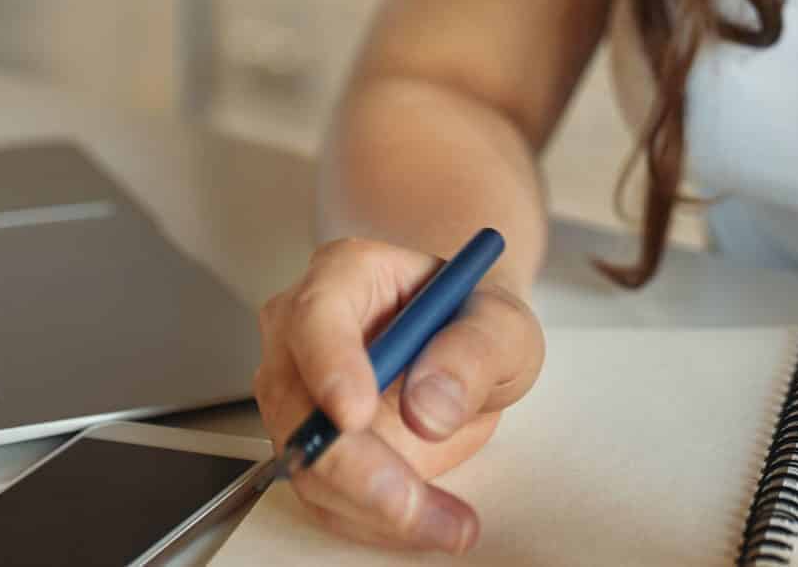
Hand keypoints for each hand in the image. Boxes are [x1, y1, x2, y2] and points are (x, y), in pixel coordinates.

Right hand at [252, 237, 547, 554]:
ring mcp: (296, 392)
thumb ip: (474, 351)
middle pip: (297, 401)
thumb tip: (428, 407)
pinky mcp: (308, 446)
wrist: (463, 353)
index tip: (355, 415)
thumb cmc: (473, 325)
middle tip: (410, 501)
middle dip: (352, 464)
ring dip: (371, 506)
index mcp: (346, 275)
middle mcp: (303, 331)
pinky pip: (323, 496)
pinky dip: (373, 521)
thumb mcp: (502, 326)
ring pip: (306, 460)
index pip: (317, 315)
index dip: (329, 366)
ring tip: (448, 522)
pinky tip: (429, 523)